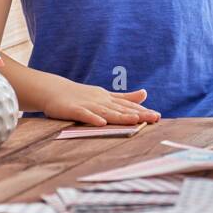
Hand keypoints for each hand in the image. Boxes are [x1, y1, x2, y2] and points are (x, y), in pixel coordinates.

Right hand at [39, 77, 160, 125]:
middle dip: (138, 114)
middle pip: (121, 109)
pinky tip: (102, 123)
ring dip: (121, 116)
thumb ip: (124, 97)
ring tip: (135, 120)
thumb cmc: (81, 95)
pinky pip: (84, 114)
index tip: (157, 116)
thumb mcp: (105, 95)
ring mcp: (88, 105)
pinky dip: (93, 118)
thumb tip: (145, 94)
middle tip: (154, 118)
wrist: (54, 90)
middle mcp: (101, 101)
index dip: (142, 111)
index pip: (128, 106)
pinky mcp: (74, 110)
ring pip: (107, 111)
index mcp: (109, 99)